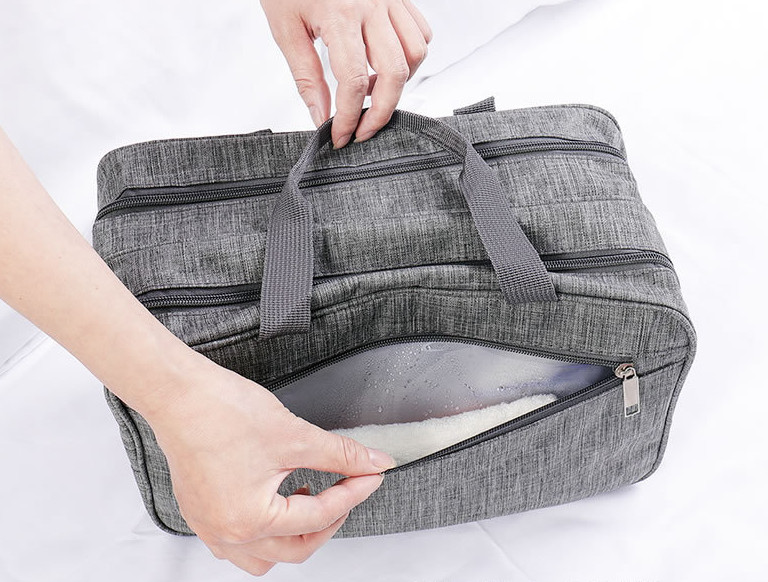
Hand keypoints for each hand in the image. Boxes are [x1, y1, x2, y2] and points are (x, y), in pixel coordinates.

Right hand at [146, 353, 395, 575]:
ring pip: (264, 555)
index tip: (371, 475)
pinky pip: (239, 541)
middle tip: (348, 488)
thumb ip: (340, 454)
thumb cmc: (221, 412)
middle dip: (328, 520)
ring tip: (310, 497)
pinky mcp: (200, 512)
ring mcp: (209, 525)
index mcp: (250, 520)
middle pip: (295, 548)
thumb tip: (372, 462)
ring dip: (294, 534)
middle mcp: (226, 533)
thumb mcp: (294, 435)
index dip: (353, 492)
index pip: (318, 516)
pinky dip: (266, 528)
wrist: (178, 393)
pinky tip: (277, 498)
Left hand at [261, 0, 432, 147]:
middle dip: (381, 111)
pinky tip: (385, 62)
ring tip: (372, 90)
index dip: (348, 116)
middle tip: (363, 129)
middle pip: (395, 72)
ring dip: (400, 82)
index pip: (352, 81)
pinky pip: (421, 31)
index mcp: (339, 15)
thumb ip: (306, 76)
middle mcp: (371, 6)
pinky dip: (411, 55)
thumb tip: (320, 115)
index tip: (341, 135)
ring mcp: (390, 0)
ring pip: (416, 53)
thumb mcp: (285, 28)